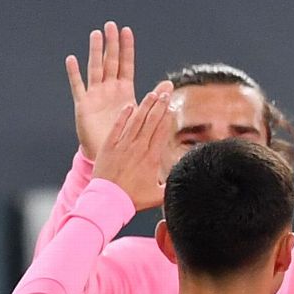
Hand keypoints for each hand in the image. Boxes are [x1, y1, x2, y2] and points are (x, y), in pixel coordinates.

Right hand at [65, 21, 140, 160]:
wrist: (114, 157)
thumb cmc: (129, 137)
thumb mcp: (143, 115)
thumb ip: (154, 99)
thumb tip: (169, 85)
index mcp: (124, 91)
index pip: (126, 65)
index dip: (126, 48)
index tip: (127, 31)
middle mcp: (109, 90)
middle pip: (110, 62)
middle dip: (111, 44)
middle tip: (110, 25)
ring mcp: (96, 96)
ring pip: (95, 69)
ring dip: (95, 52)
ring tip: (95, 34)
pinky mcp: (84, 106)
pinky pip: (78, 87)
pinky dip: (75, 74)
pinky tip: (72, 60)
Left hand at [91, 86, 171, 208]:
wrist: (109, 200)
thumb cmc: (133, 199)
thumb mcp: (158, 195)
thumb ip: (171, 184)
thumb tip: (184, 179)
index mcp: (152, 158)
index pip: (161, 132)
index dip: (167, 117)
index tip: (171, 106)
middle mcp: (138, 148)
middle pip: (151, 122)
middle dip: (159, 106)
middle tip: (165, 92)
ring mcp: (123, 145)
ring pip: (136, 121)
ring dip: (144, 106)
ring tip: (152, 94)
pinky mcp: (109, 146)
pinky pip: (117, 127)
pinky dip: (123, 116)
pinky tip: (129, 106)